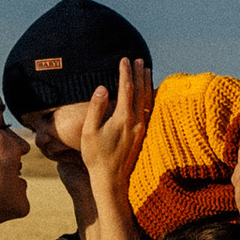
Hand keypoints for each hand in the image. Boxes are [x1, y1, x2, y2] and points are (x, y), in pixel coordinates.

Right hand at [68, 56, 151, 204]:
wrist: (111, 180)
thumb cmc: (96, 157)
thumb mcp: (89, 132)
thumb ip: (97, 108)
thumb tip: (103, 88)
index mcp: (123, 119)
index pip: (126, 89)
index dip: (125, 73)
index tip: (124, 59)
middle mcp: (136, 122)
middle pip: (140, 92)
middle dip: (139, 74)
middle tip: (138, 60)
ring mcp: (141, 129)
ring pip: (147, 100)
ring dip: (147, 84)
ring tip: (147, 70)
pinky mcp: (142, 135)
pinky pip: (149, 110)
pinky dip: (150, 97)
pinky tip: (149, 93)